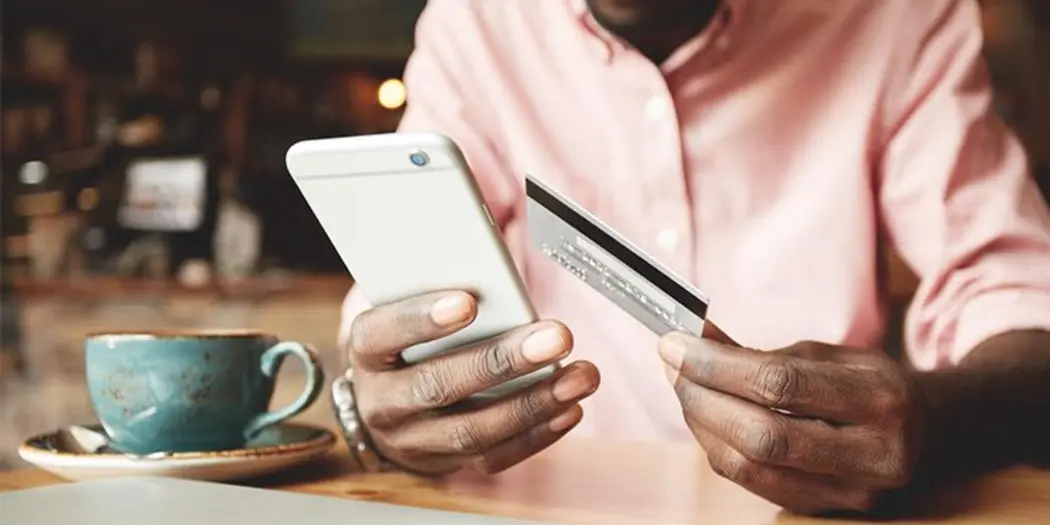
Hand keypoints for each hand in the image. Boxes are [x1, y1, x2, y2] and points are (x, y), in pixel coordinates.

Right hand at [347, 290, 599, 475]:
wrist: (386, 406)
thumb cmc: (408, 344)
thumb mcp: (406, 311)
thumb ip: (442, 293)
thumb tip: (501, 267)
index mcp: (367, 352)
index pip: (383, 333)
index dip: (422, 319)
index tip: (467, 302)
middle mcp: (383, 401)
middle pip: (438, 384)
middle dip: (502, 361)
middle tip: (556, 337)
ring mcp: (414, 439)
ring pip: (471, 429)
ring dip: (533, 402)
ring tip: (580, 376)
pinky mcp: (448, 463)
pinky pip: (494, 456)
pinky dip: (538, 434)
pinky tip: (568, 408)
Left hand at [658, 332, 923, 514]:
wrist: (929, 434)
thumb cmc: (870, 384)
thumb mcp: (829, 354)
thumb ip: (760, 351)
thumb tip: (693, 336)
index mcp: (881, 400)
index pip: (781, 384)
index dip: (717, 364)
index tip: (675, 343)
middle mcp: (874, 455)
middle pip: (762, 434)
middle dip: (702, 397)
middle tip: (672, 364)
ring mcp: (853, 494)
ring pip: (750, 466)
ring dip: (702, 424)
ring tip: (683, 386)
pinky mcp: (826, 511)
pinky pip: (754, 483)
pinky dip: (718, 447)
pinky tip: (704, 417)